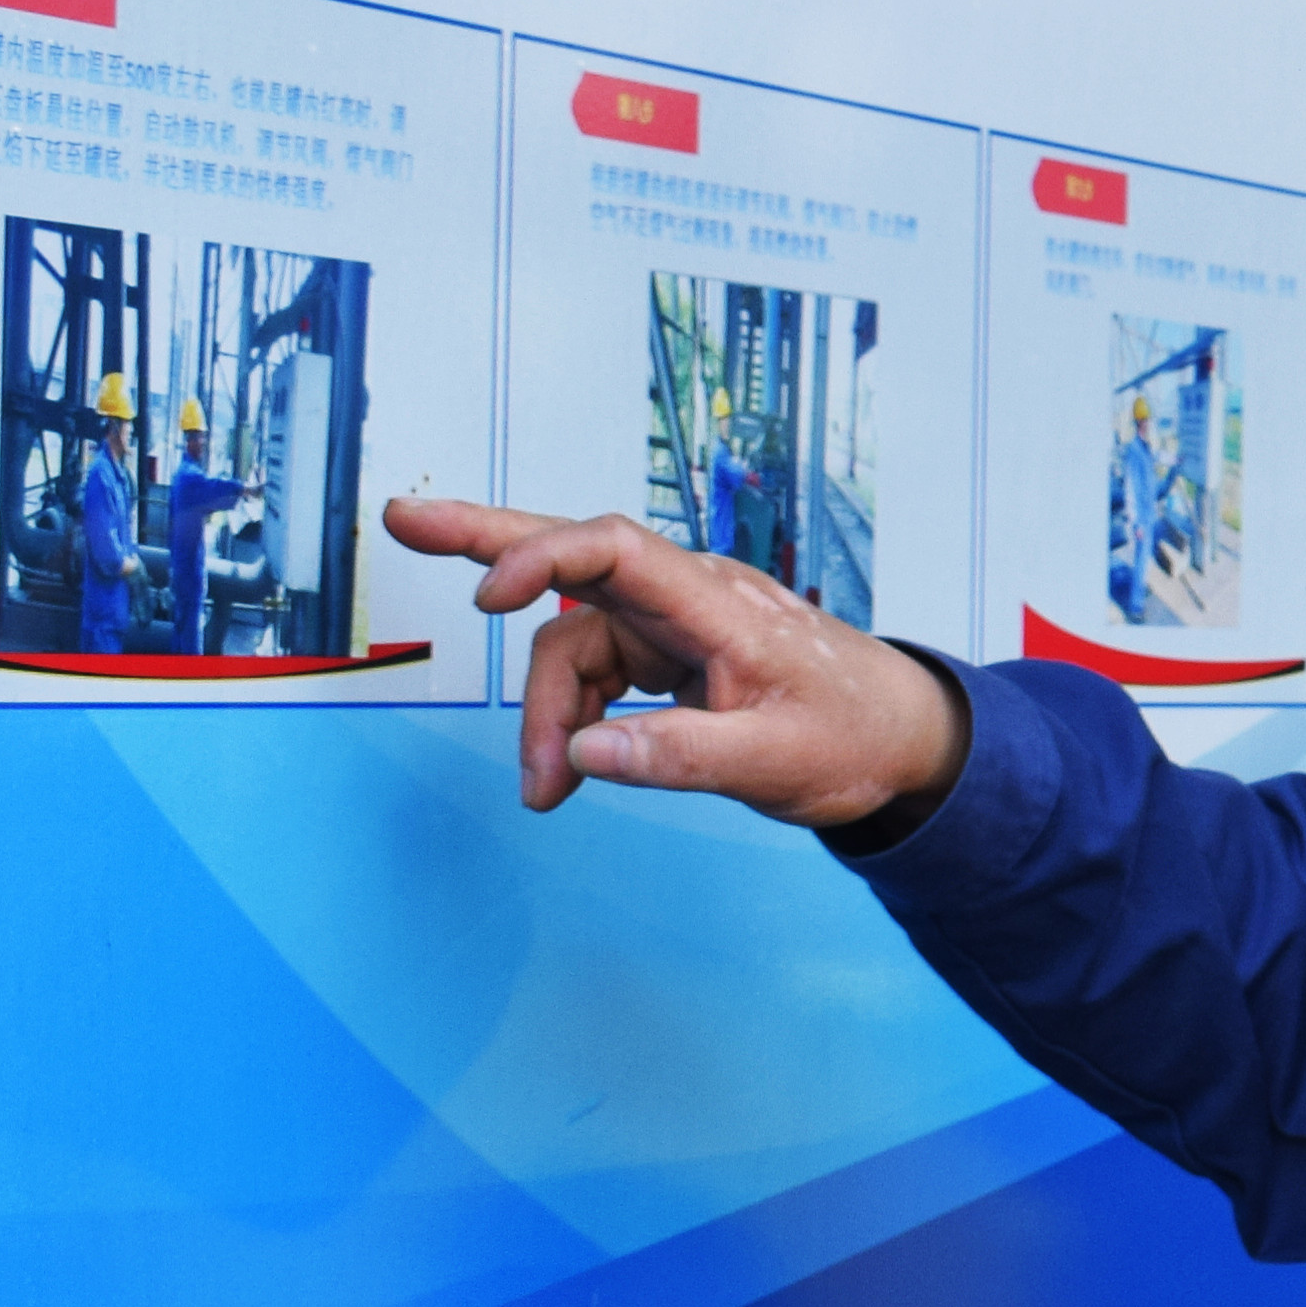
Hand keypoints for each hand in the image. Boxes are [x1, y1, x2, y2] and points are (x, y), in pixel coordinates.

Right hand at [383, 497, 972, 828]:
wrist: (900, 738)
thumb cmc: (852, 734)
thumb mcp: (774, 763)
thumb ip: (681, 758)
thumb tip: (583, 755)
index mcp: (716, 603)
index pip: (616, 550)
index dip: (544, 557)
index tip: (488, 596)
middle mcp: (685, 599)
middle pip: (572, 553)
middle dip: (486, 539)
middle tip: (405, 518)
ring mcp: (671, 624)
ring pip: (571, 644)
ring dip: (542, 712)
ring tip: (541, 788)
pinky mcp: (665, 654)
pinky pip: (592, 675)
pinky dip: (569, 721)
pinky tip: (563, 770)